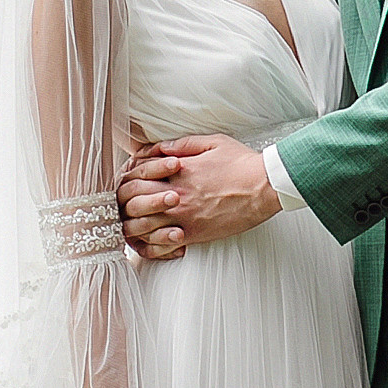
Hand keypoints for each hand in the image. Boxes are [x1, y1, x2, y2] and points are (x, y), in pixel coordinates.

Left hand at [118, 135, 279, 256]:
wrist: (265, 186)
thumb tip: (160, 147)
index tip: (129, 179)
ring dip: (132, 224)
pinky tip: (150, 242)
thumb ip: (182, 144)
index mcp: (177, 169)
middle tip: (123, 204)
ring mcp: (183, 216)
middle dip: (123, 201)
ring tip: (130, 224)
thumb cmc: (241, 162)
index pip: (137, 173)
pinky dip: (151, 244)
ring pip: (142, 224)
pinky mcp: (194, 234)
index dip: (128, 176)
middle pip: (133, 199)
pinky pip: (162, 244)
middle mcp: (176, 193)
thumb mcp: (211, 142)